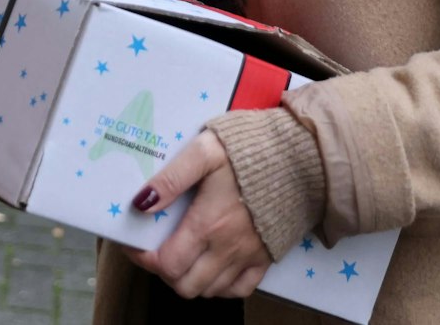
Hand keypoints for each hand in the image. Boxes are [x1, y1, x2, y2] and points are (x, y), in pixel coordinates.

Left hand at [124, 130, 271, 298]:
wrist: (304, 156)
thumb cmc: (250, 149)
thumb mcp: (205, 151)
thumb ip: (171, 178)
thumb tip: (141, 203)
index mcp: (209, 224)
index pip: (167, 264)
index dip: (143, 259)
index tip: (135, 243)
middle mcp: (228, 249)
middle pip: (185, 286)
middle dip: (163, 272)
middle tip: (155, 248)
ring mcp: (249, 257)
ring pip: (209, 291)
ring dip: (188, 279)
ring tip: (180, 254)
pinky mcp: (267, 257)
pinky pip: (239, 290)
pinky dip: (220, 286)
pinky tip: (211, 266)